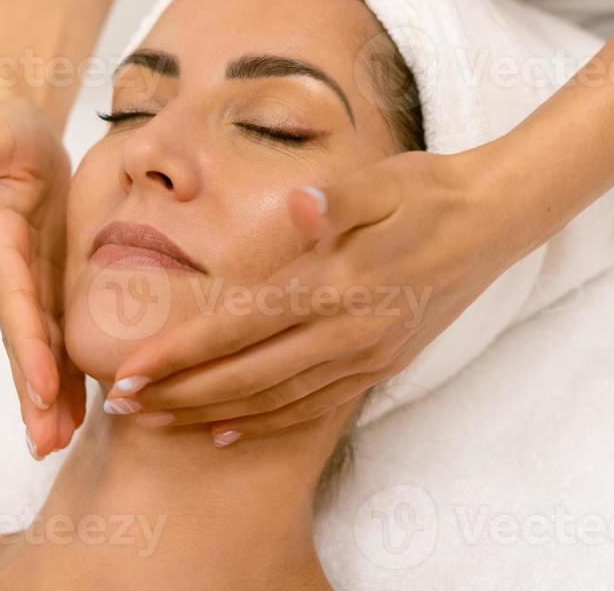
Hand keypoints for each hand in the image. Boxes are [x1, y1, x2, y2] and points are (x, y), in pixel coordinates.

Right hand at [0, 96, 85, 458]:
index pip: (12, 299)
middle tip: (46, 442)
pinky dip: (65, 374)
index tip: (40, 385)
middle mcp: (7, 273)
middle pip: (20, 340)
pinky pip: (57, 336)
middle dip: (31, 391)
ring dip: (46, 397)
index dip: (26, 342)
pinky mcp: (48, 285)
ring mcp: (26, 284)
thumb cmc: (4, 133)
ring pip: (37, 349)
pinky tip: (76, 415)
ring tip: (56, 444)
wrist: (18, 133)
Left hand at [103, 142, 539, 444]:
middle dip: (179, 395)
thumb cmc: (424, 190)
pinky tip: (228, 431)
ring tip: (155, 423)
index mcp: (337, 281)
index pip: (241, 326)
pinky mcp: (380, 365)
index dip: (182, 352)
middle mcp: (350, 330)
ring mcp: (367, 354)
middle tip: (119, 405)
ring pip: (276, 400)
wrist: (493, 219)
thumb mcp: (378, 181)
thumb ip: (333, 200)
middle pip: (248, 376)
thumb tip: (298, 203)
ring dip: (210, 415)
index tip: (129, 369)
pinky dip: (267, 423)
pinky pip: (313, 407)